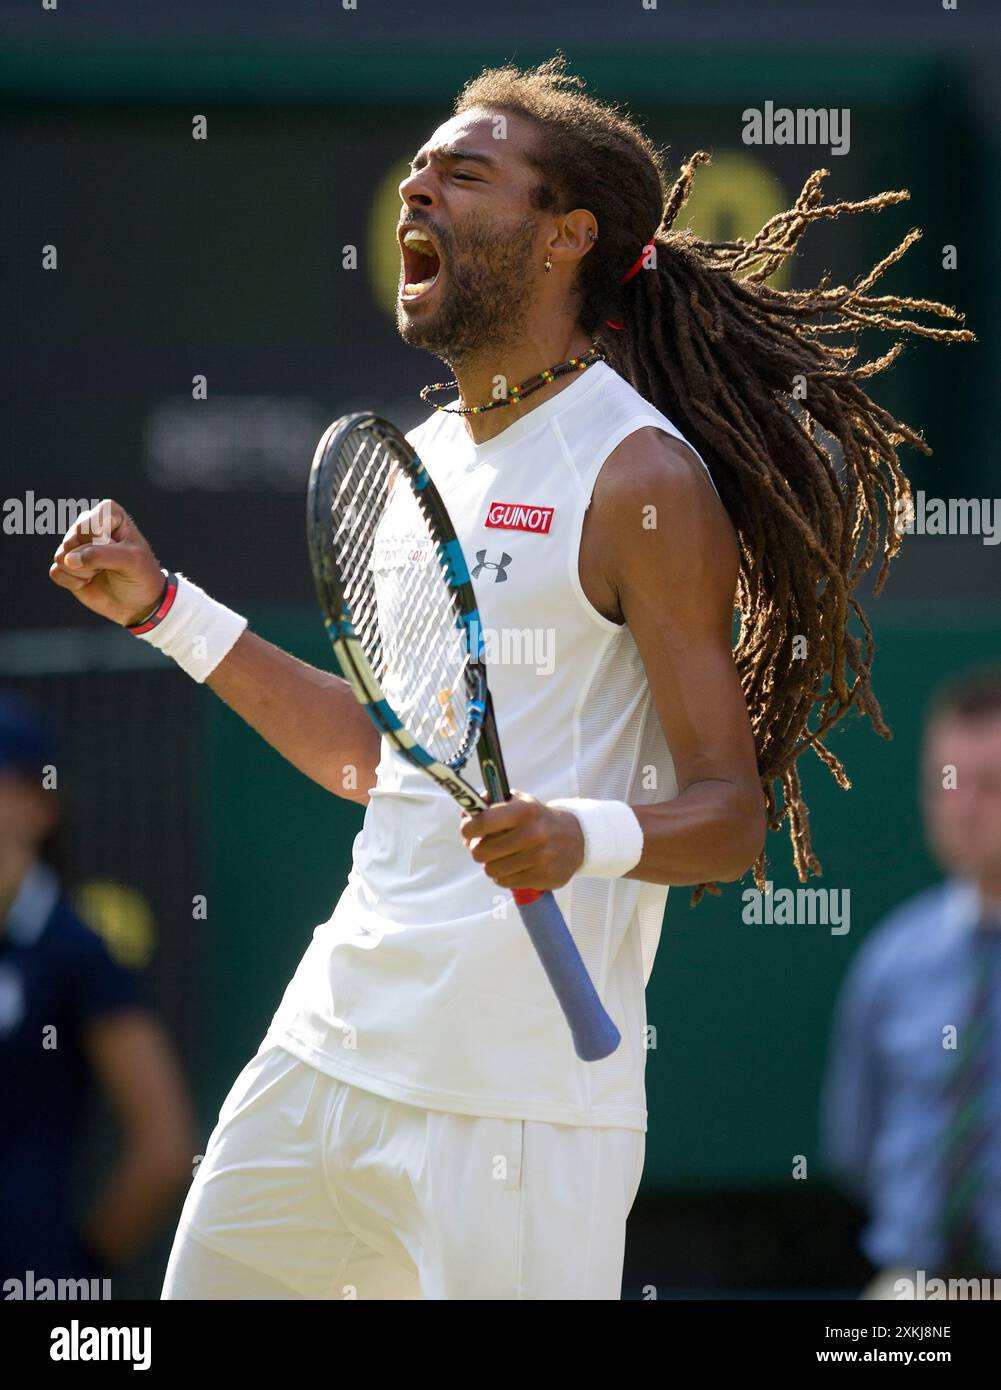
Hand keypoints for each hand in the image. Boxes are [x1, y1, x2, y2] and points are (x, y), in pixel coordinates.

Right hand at [49, 499, 166, 626]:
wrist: (138, 603)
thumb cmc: (140, 575)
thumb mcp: (131, 561)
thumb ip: (101, 555)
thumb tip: (68, 559)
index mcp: (108, 513)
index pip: (88, 525)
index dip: (101, 543)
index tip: (121, 549)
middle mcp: (87, 524)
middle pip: (72, 540)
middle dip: (92, 560)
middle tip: (112, 565)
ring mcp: (74, 545)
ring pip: (62, 556)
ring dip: (84, 572)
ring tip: (102, 572)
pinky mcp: (64, 564)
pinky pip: (56, 572)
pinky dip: (74, 582)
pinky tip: (90, 581)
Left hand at [459, 790, 584, 891]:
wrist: (576, 838)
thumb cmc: (537, 818)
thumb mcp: (517, 801)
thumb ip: (488, 804)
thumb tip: (465, 819)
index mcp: (524, 811)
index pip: (483, 822)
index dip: (468, 828)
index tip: (468, 831)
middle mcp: (533, 834)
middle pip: (482, 851)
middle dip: (478, 849)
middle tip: (485, 846)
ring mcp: (540, 858)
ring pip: (492, 870)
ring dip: (491, 864)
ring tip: (502, 857)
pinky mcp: (544, 877)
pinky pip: (506, 882)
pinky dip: (504, 876)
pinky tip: (514, 866)